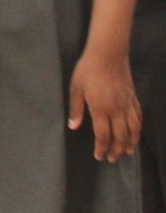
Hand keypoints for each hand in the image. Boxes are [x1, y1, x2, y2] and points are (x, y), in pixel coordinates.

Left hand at [69, 46, 141, 161]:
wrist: (108, 54)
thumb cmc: (88, 69)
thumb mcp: (76, 88)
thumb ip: (76, 109)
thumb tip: (73, 126)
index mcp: (100, 109)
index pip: (103, 135)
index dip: (102, 148)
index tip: (99, 156)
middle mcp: (117, 109)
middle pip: (120, 136)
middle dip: (117, 150)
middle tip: (112, 159)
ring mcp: (127, 104)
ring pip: (133, 129)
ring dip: (131, 143)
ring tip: (128, 152)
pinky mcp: (133, 98)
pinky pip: (138, 117)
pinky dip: (138, 129)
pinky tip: (136, 133)